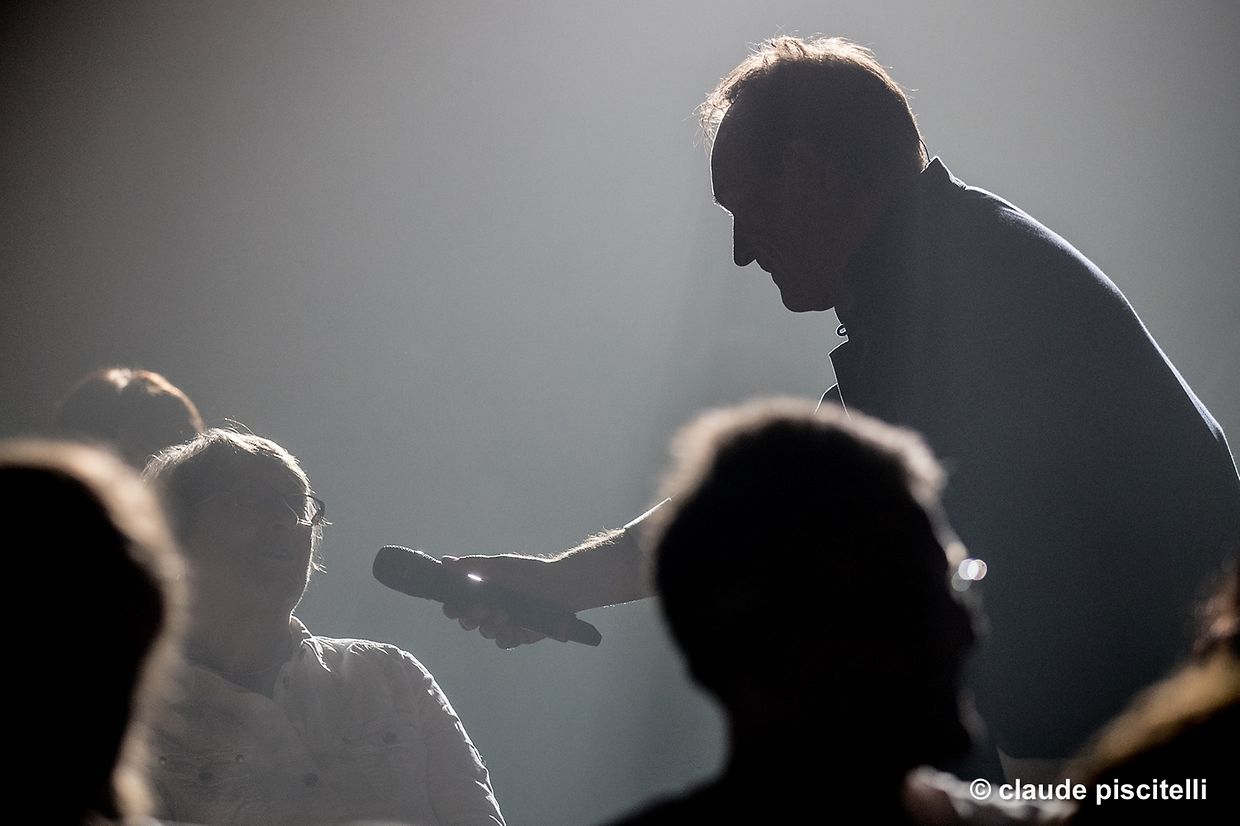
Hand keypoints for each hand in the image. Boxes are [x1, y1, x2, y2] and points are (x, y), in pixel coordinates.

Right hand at [440, 554, 577, 648]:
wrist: (560, 587)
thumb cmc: (529, 573)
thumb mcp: (500, 567)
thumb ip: (473, 566)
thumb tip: (445, 561)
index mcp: (483, 592)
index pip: (459, 604)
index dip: (453, 609)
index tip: (453, 609)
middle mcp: (491, 608)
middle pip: (469, 621)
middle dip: (472, 617)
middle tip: (484, 609)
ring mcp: (504, 623)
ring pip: (486, 632)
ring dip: (491, 625)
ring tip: (505, 615)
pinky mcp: (518, 635)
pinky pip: (504, 642)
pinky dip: (506, 636)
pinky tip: (513, 628)